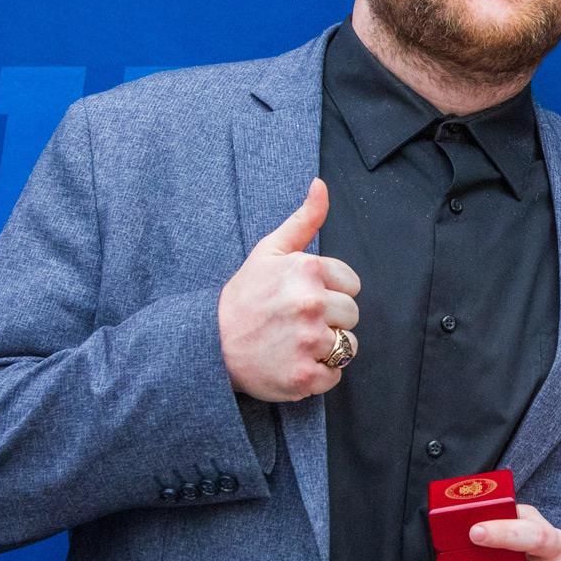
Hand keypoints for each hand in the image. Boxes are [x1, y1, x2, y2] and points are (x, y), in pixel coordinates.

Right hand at [218, 179, 361, 401]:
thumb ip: (304, 219)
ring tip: (293, 343)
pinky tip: (292, 363)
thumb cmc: (244, 296)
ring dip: (326, 348)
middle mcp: (311, 304)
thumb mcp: (269, 251)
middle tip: (295, 322)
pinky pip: (336, 375)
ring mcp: (309, 342)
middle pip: (352, 315)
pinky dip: (318, 374)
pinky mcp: (305, 376)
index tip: (302, 298)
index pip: (352, 284)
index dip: (330, 292)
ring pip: (348, 346)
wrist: (208, 346)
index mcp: (307, 270)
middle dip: (330, 319)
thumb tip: (321, 184)